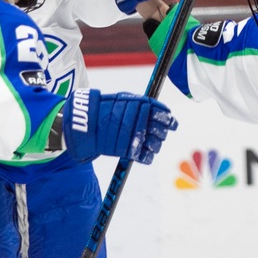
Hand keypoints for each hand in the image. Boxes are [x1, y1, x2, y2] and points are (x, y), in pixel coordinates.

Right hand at [60, 88, 177, 163]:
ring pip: (156, 144)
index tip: (171, 123)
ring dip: (155, 145)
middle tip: (156, 133)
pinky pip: (146, 158)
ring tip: (149, 143)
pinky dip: (147, 156)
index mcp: (139, 105)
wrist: (85, 123)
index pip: (162, 114)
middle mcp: (138, 121)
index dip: (168, 120)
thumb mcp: (123, 98)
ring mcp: (133, 137)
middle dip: (161, 132)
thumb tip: (168, 113)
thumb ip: (143, 103)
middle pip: (161, 130)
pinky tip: (144, 152)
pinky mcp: (128, 151)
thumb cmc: (105, 109)